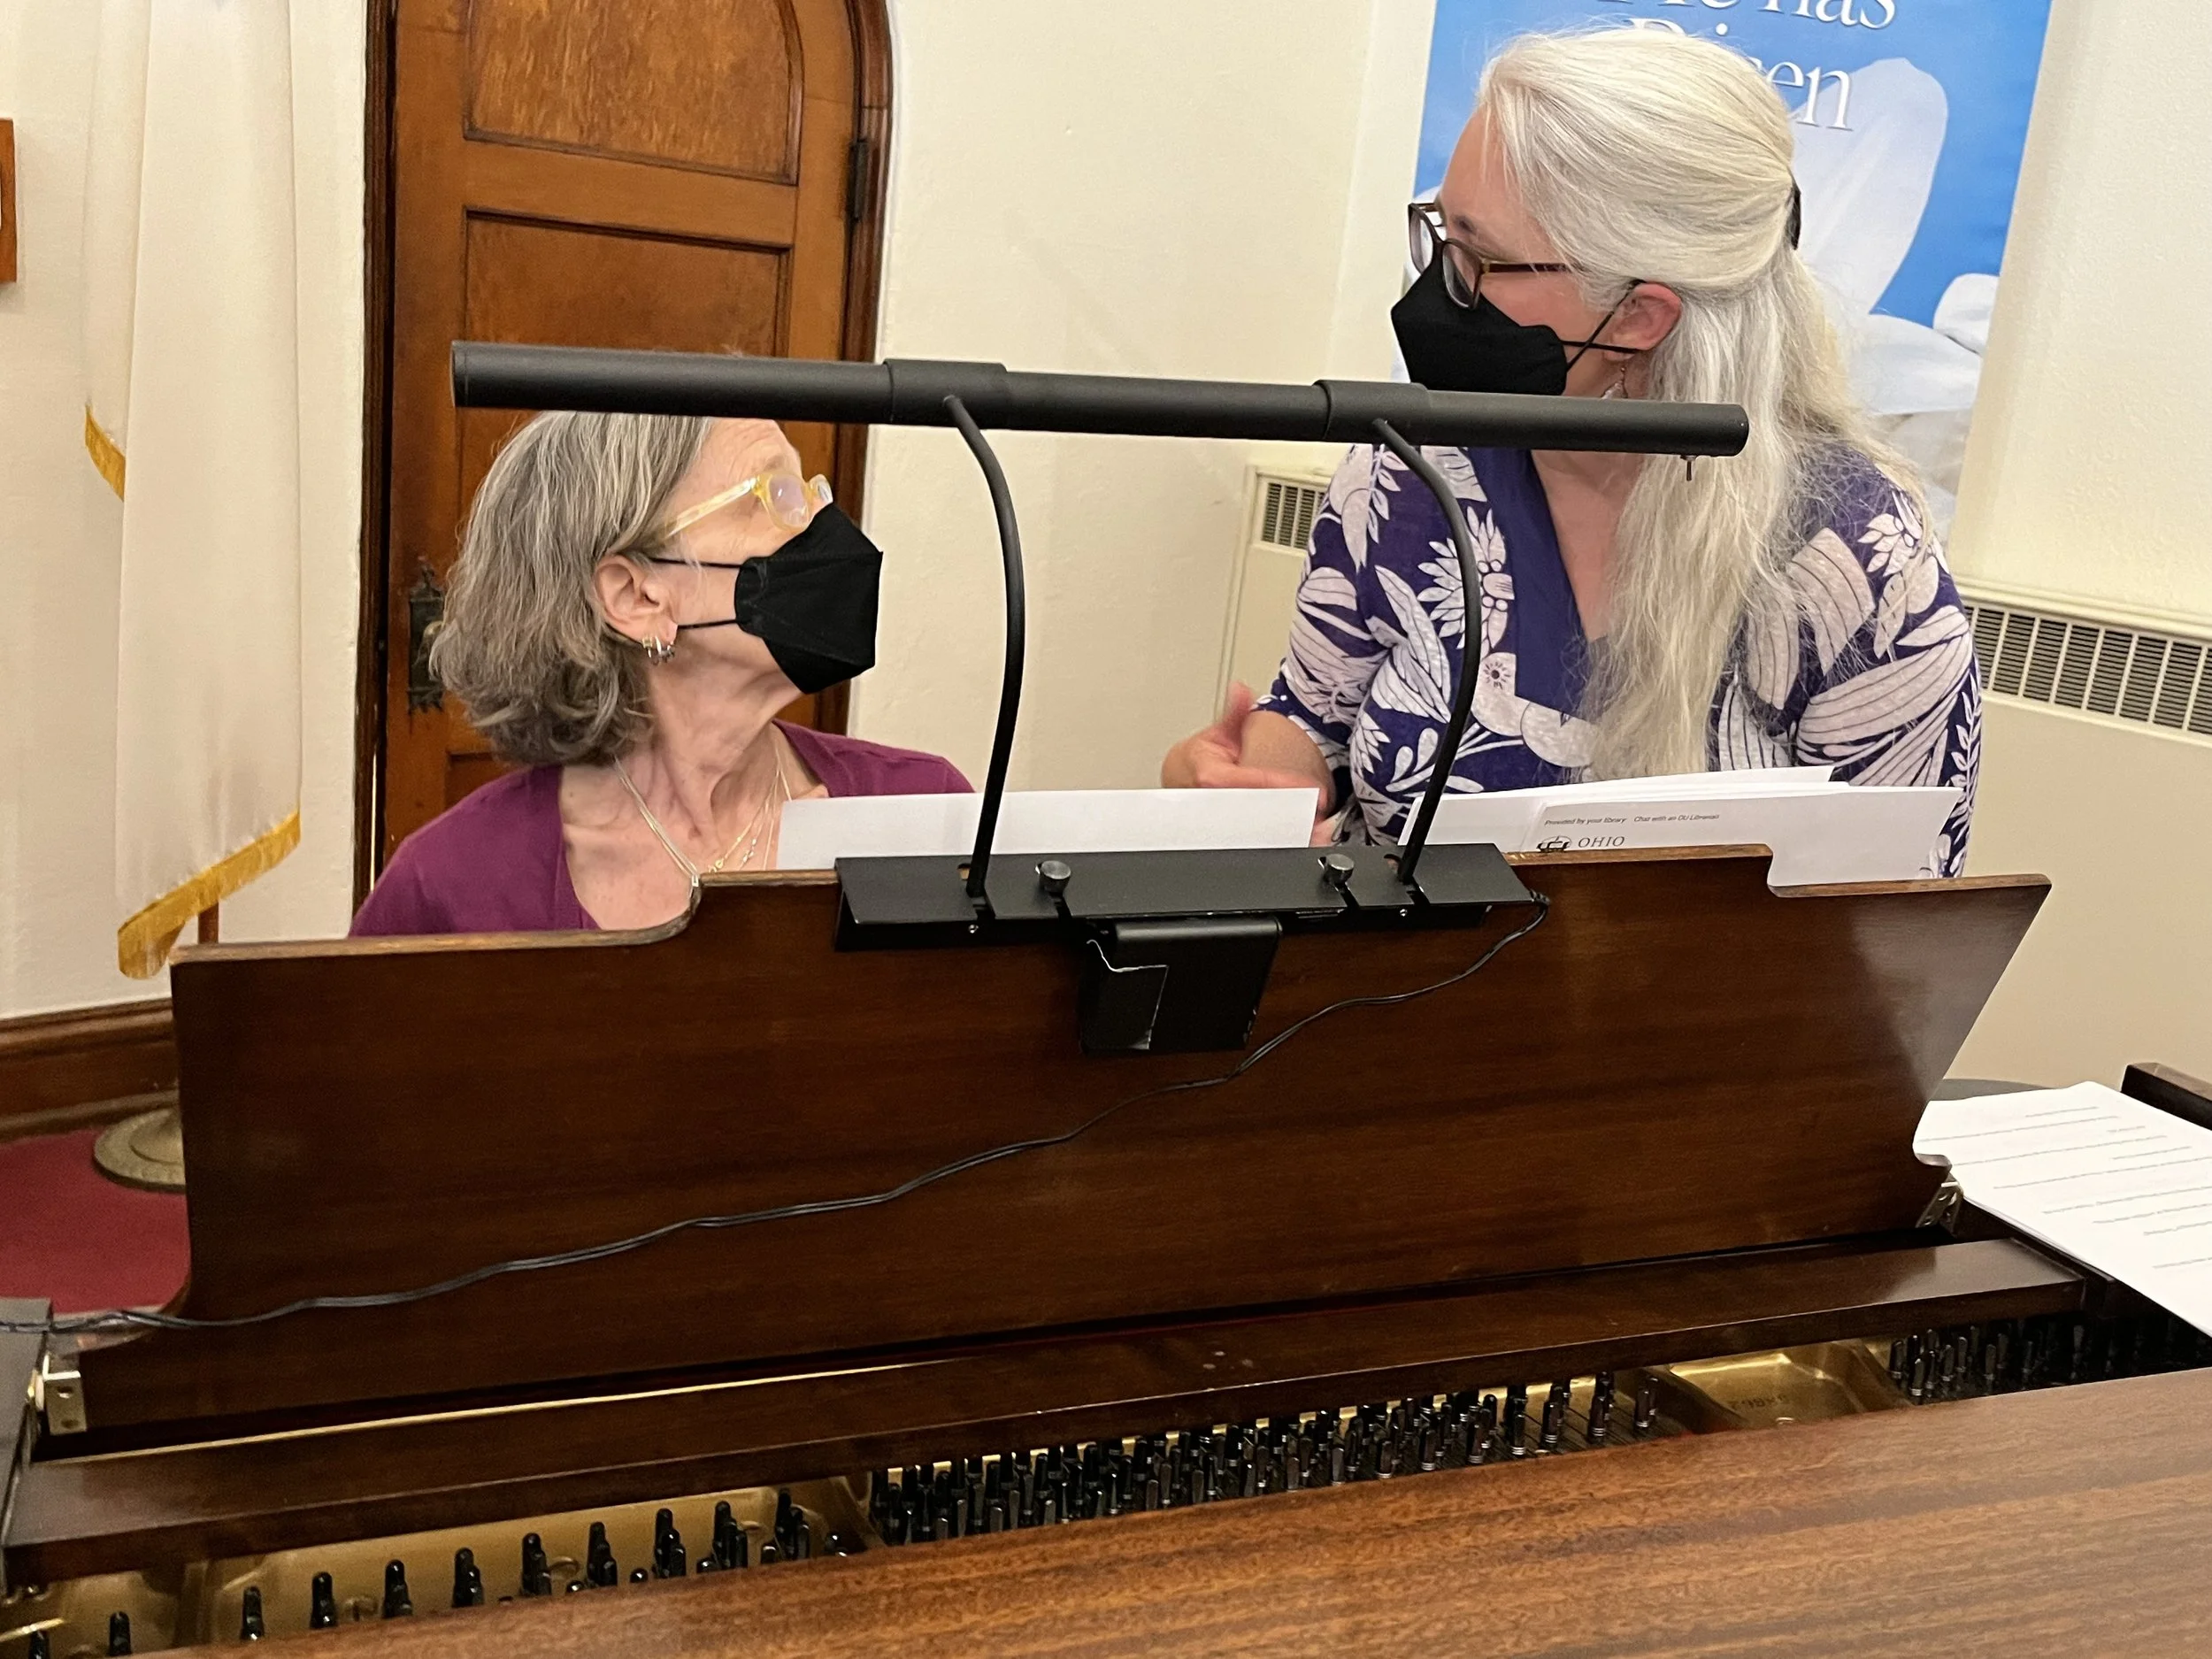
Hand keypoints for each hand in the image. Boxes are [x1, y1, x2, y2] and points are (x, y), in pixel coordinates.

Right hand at [1162, 685, 1331, 827]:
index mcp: (1213, 778)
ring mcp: (1224, 820)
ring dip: (1291, 833)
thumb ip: (1234, 714)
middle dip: (1292, 814)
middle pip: (1260, 813)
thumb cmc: (1199, 760)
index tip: (1310, 789)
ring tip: (1318, 831)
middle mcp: (1217, 803)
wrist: (1180, 781)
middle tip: (1319, 813)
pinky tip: (1305, 840)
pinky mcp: (1231, 832)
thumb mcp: (1217, 733)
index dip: (1284, 785)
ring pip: (1260, 831)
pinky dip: (1284, 840)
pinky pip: (1259, 838)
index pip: (1255, 781)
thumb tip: (1241, 690)